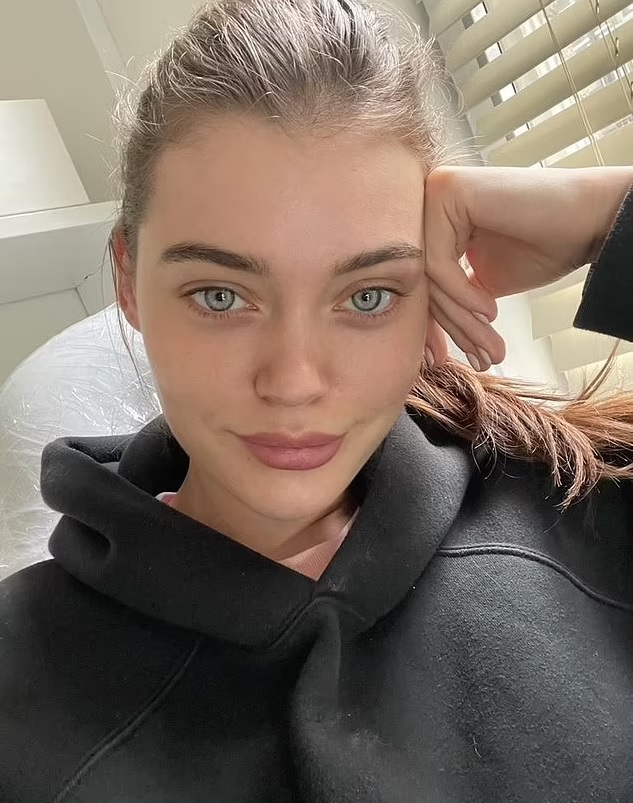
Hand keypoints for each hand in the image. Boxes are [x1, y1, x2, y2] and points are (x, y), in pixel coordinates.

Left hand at [424, 165, 632, 370]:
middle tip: (480, 359)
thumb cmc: (543, 247)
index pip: (423, 280)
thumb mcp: (483, 284)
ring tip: (490, 344)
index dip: (435, 326)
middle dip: (453, 327)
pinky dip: (462, 294)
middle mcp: (429, 199)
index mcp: (436, 220)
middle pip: (424, 279)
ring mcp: (435, 191)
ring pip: (429, 275)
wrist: (589, 220)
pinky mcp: (448, 190)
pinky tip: (489, 310)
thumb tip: (423, 343)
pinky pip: (439, 261)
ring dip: (462, 318)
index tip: (444, 360)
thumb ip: (451, 299)